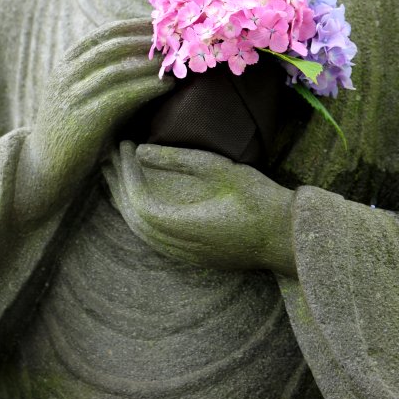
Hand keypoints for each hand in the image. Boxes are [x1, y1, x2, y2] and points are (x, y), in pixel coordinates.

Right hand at [16, 19, 173, 221]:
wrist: (46, 169)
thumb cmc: (76, 132)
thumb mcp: (86, 96)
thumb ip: (108, 77)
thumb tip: (153, 59)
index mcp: (67, 65)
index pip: (104, 34)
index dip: (136, 27)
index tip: (164, 26)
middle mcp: (67, 75)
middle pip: (112, 45)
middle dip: (147, 41)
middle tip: (177, 41)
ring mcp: (72, 96)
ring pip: (117, 68)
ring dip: (151, 63)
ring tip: (177, 63)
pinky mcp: (83, 119)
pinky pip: (120, 95)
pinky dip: (146, 87)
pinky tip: (167, 87)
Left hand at [103, 141, 296, 276]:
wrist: (287, 238)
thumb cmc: (259, 199)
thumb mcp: (220, 170)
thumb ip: (179, 160)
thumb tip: (140, 149)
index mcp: (182, 225)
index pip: (136, 199)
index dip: (125, 170)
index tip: (125, 142)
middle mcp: (177, 246)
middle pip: (131, 216)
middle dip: (117, 181)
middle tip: (111, 150)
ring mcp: (183, 255)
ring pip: (138, 229)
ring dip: (123, 198)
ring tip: (117, 168)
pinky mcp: (190, 256)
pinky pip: (150, 235)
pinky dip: (137, 213)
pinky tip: (138, 195)